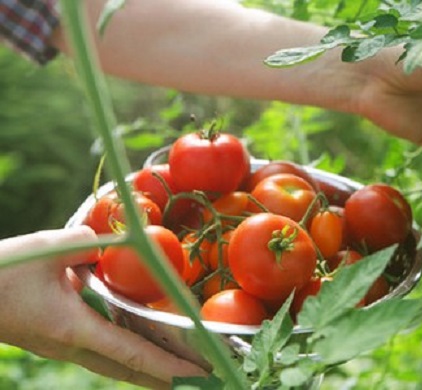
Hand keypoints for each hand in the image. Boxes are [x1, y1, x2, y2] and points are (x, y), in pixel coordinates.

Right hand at [0, 226, 206, 388]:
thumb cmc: (0, 273)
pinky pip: (100, 352)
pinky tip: (137, 346)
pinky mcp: (55, 340)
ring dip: (146, 370)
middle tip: (200, 381)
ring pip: (113, 366)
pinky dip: (125, 355)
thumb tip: (115, 240)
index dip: (168, 366)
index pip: (133, 354)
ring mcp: (62, 347)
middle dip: (165, 378)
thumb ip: (86, 243)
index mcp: (73, 329)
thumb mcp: (45, 249)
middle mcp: (71, 346)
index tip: (198, 376)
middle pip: (128, 371)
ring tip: (176, 372)